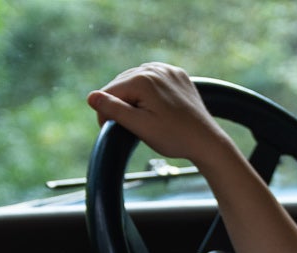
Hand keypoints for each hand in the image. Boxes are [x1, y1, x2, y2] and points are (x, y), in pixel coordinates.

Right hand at [87, 63, 235, 166]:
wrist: (206, 141)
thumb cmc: (173, 137)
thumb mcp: (139, 126)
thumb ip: (114, 110)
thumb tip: (91, 97)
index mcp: (143, 79)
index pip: (109, 92)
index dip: (105, 112)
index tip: (109, 130)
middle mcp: (154, 68)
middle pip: (122, 84)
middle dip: (119, 104)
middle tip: (126, 127)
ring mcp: (168, 69)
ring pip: (136, 80)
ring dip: (133, 97)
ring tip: (141, 118)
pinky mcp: (177, 75)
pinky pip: (154, 79)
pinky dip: (149, 92)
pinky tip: (154, 107)